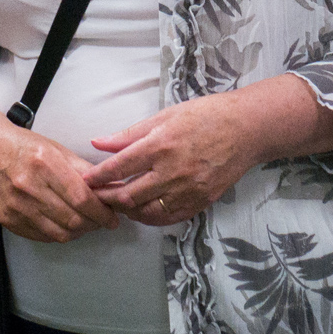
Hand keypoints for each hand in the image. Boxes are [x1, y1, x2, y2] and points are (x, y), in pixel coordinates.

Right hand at [0, 127, 120, 243]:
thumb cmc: (27, 148)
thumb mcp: (58, 150)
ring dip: (79, 232)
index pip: (81, 197)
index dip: (101, 211)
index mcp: (45, 163)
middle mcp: (29, 187)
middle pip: (72, 219)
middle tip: (102, 221)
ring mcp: (17, 207)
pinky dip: (60, 234)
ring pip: (59, 233)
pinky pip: (43, 237)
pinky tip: (66, 225)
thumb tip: (112, 187)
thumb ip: (84, 170)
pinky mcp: (9, 220)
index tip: (112, 217)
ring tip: (86, 223)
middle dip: (94, 223)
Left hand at [83, 95, 257, 226]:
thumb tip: (98, 142)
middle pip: (129, 195)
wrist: (247, 129)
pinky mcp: (201, 201)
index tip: (85, 180)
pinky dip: (151, 217)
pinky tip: (142, 211)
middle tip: (95, 197)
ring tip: (117, 204)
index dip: (98, 176)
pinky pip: (169, 218)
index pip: (119, 167)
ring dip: (127, 211)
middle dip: (107, 198)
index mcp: (161, 144)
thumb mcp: (165, 115)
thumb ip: (130, 134)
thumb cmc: (205, 115)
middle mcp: (172, 171)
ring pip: (147, 212)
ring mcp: (188, 189)